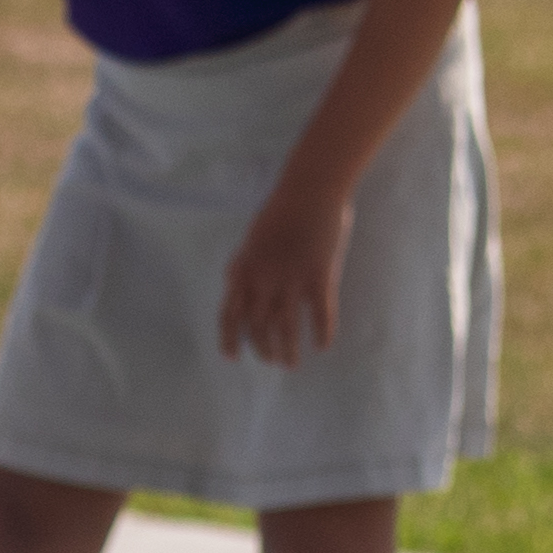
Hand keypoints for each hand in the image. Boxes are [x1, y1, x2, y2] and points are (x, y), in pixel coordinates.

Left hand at [219, 182, 351, 364]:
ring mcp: (292, 279)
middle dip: (262, 348)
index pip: (230, 313)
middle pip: (258, 326)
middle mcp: (263, 279)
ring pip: (285, 327)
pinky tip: (322, 346)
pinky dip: (322, 333)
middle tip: (271, 361)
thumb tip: (233, 279)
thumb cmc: (281, 210)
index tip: (232, 357)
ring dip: (287, 350)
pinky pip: (320, 314)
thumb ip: (244, 263)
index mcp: (244, 270)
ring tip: (291, 364)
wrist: (310, 188)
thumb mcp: (251, 239)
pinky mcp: (320, 276)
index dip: (229, 338)